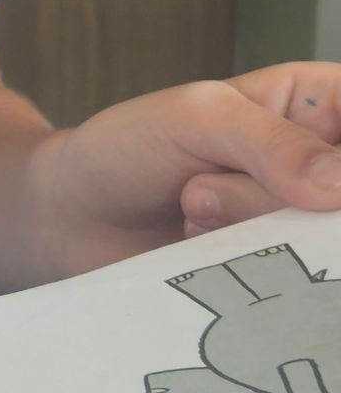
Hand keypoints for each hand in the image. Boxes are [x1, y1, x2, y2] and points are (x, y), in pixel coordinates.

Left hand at [28, 63, 340, 276]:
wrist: (77, 218)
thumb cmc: (131, 147)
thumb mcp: (194, 117)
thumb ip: (268, 141)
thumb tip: (340, 184)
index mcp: (320, 104)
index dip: (335, 161)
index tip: (303, 184)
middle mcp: (327, 167)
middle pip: (336, 201)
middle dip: (267, 196)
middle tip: (201, 184)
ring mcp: (309, 229)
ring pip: (320, 245)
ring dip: (246, 229)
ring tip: (194, 206)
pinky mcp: (288, 280)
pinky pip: (298, 288)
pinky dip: (244, 270)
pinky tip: (198, 244)